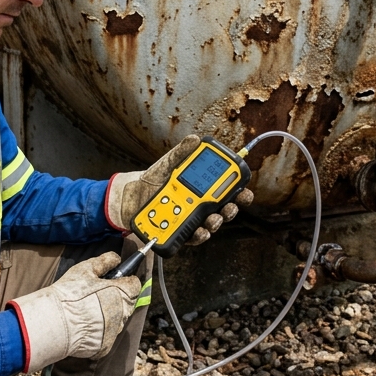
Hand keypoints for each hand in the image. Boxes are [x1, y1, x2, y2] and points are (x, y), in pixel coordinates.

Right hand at [8, 252, 141, 372]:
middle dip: (116, 298)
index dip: (125, 280)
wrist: (55, 322)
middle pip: (126, 303)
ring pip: (116, 320)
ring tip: (87, 310)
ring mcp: (114, 332)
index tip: (115, 279)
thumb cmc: (71, 293)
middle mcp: (123, 314)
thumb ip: (105, 261)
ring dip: (107, 315)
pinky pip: (105, 336)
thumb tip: (116, 258)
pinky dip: (98, 331)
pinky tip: (84, 324)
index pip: (135, 285)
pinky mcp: (105, 346)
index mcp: (122, 293)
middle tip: (96, 295)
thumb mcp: (86, 269)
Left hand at [105, 135, 255, 244]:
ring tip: (213, 219)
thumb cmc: (154, 179)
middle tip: (230, 207)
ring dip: (216, 223)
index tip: (244, 191)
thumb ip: (181, 153)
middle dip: (231, 210)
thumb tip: (195, 139)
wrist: (132, 196)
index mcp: (202, 187)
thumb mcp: (168, 164)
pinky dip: (198, 236)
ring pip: (211, 225)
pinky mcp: (180, 231)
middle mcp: (200, 205)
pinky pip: (193, 236)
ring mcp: (191, 219)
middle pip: (223, 210)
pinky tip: (199, 231)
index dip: (239, 192)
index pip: (226, 190)